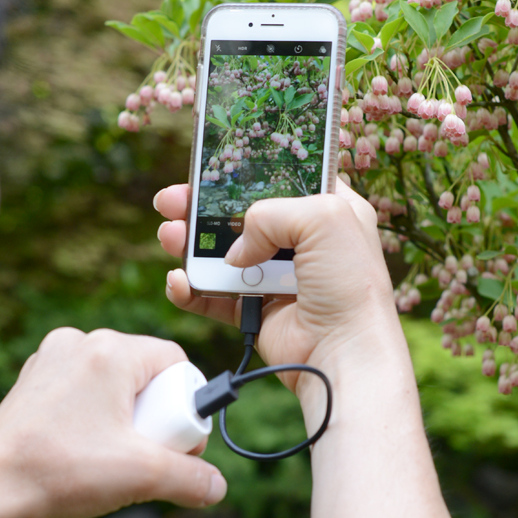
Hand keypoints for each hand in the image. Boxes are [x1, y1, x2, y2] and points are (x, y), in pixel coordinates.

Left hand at [0, 328, 225, 517]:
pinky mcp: (31, 382)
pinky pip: (81, 395)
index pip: (174, 361)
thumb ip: (191, 478)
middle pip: (143, 375)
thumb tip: (216, 486)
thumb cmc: (59, 472)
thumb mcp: (142, 477)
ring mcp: (49, 360)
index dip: (185, 405)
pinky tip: (81, 457)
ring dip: (123, 423)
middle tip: (144, 459)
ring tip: (109, 463)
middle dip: (154, 419)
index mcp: (110, 351)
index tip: (177, 444)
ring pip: (111, 387)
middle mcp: (78, 343)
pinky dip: (92, 423)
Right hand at [153, 181, 408, 404]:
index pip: (285, 179)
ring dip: (191, 244)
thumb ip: (269, 213)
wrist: (343, 351)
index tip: (217, 165)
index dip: (251, 172)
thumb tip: (237, 250)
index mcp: (330, 210)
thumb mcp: (322, 217)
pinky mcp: (257, 310)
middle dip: (204, 206)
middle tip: (172, 199)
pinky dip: (192, 289)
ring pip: (223, 254)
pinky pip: (214, 296)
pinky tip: (179, 281)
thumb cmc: (349, 283)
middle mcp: (304, 242)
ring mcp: (278, 277)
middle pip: (243, 215)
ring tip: (168, 236)